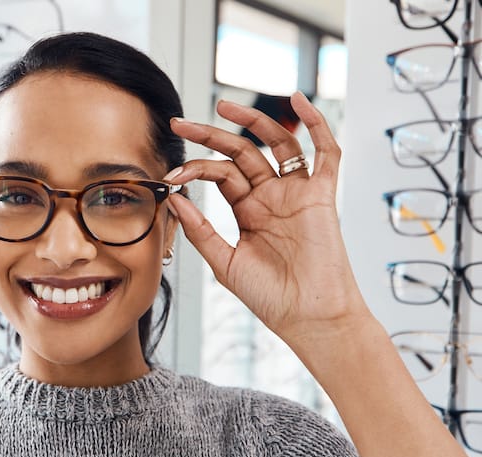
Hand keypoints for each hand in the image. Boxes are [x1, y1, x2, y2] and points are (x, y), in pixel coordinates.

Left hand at [165, 92, 372, 348]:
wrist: (306, 316)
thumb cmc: (270, 297)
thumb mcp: (224, 262)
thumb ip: (200, 230)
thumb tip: (174, 199)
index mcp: (247, 211)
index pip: (220, 175)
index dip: (194, 169)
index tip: (170, 173)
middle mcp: (271, 197)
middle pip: (242, 153)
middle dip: (211, 136)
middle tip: (180, 125)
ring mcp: (296, 194)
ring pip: (277, 144)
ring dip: (253, 121)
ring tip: (224, 106)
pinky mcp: (322, 196)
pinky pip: (325, 154)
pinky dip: (317, 125)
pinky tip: (299, 101)